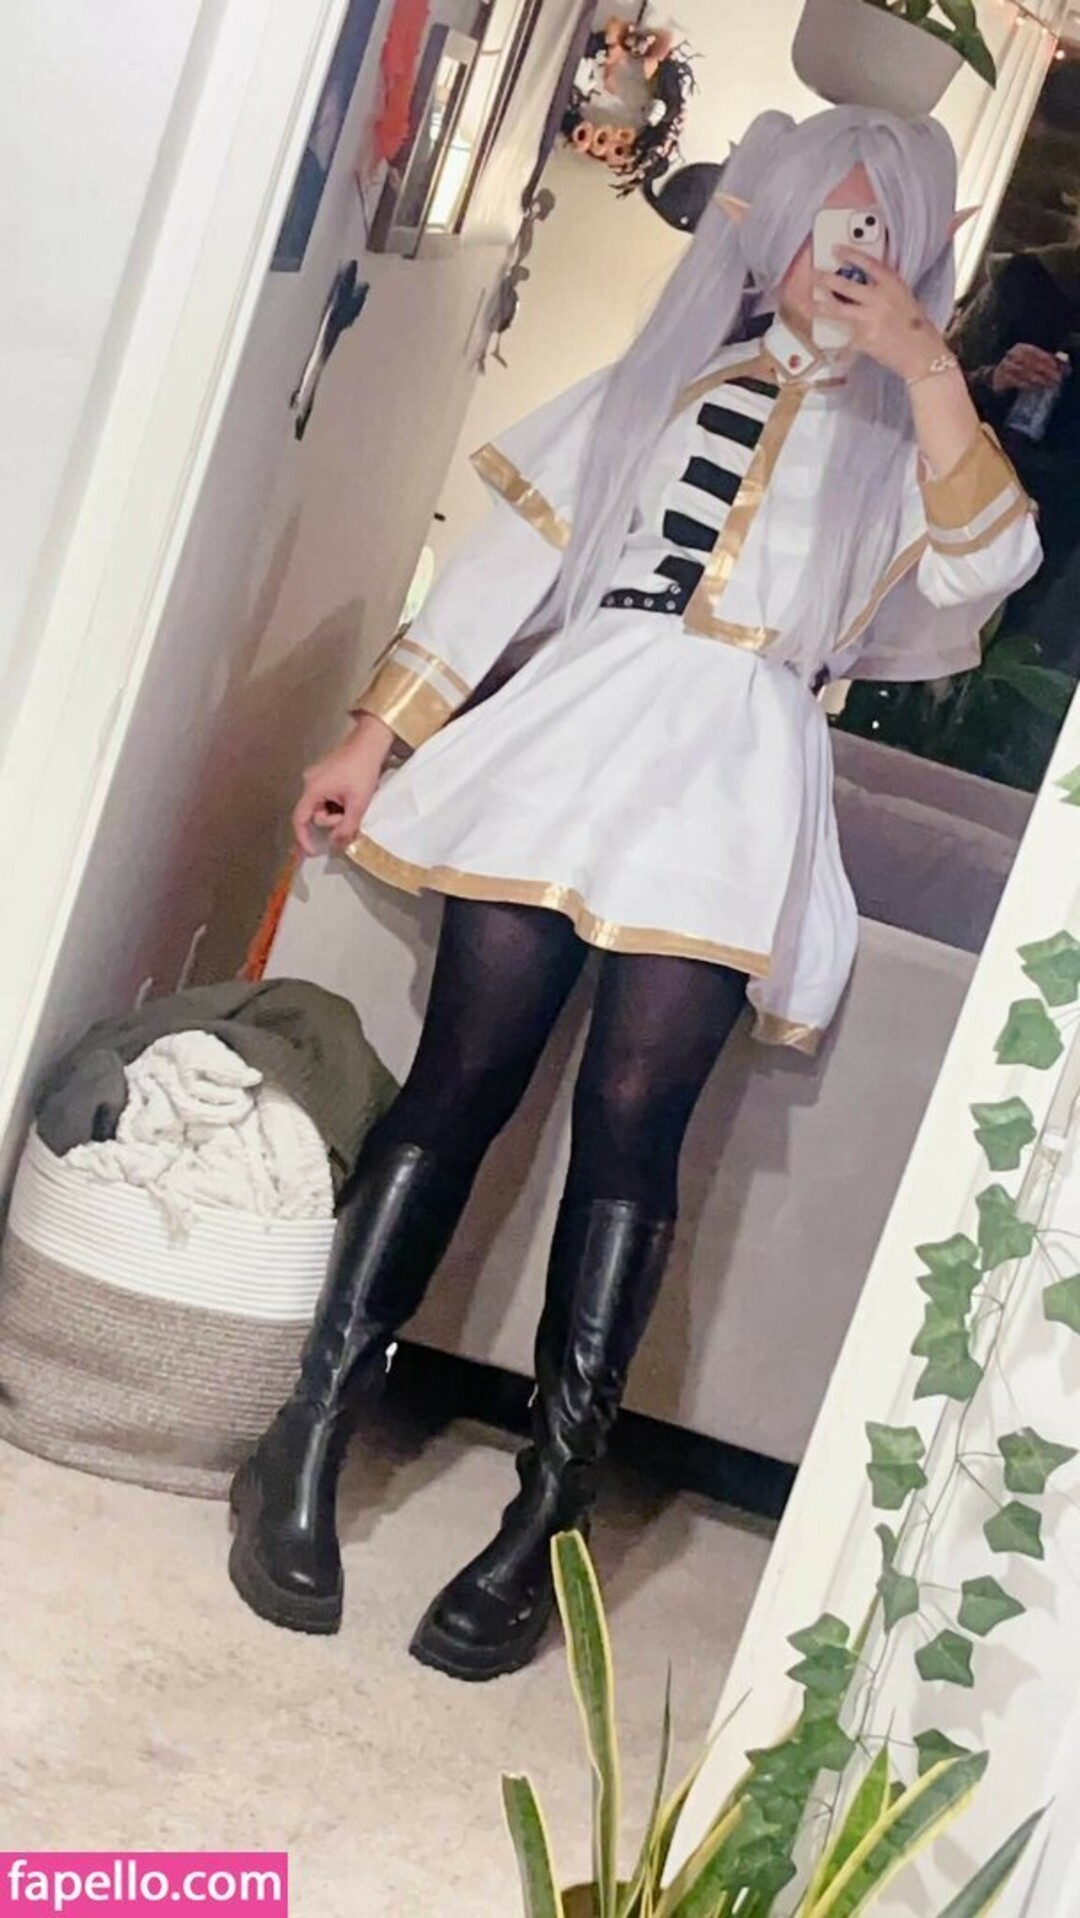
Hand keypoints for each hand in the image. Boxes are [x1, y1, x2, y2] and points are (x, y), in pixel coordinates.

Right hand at [292, 715, 392, 856]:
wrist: (371, 741)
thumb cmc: (363, 768)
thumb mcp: (358, 803)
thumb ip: (346, 827)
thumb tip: (335, 844)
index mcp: (313, 789)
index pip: (300, 820)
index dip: (303, 839)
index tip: (312, 853)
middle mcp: (309, 782)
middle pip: (316, 814)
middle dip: (334, 819)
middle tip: (353, 812)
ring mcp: (316, 776)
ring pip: (323, 806)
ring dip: (338, 810)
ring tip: (356, 799)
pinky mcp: (325, 774)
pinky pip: (327, 796)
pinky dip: (339, 801)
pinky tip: (352, 793)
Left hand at [812, 249, 946, 380]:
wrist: (922, 354)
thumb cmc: (917, 328)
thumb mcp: (904, 299)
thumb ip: (885, 291)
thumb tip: (862, 288)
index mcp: (893, 285)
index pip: (869, 264)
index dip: (851, 254)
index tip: (836, 249)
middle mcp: (879, 299)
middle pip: (846, 285)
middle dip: (826, 279)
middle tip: (814, 274)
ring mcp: (869, 319)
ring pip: (837, 310)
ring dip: (820, 306)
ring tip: (809, 302)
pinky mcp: (863, 339)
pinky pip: (844, 338)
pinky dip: (837, 341)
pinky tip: (827, 342)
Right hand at [990, 342, 1063, 395]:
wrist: (995, 377)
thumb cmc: (1016, 368)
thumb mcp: (1027, 360)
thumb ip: (1040, 361)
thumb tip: (1057, 366)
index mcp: (1020, 348)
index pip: (1036, 352)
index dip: (1047, 359)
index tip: (1056, 367)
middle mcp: (1012, 355)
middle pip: (1032, 362)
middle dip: (1045, 371)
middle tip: (1055, 377)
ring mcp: (1006, 367)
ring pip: (1026, 373)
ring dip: (1039, 379)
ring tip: (1048, 384)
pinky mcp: (1002, 378)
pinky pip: (1018, 382)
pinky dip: (1029, 385)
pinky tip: (1037, 387)